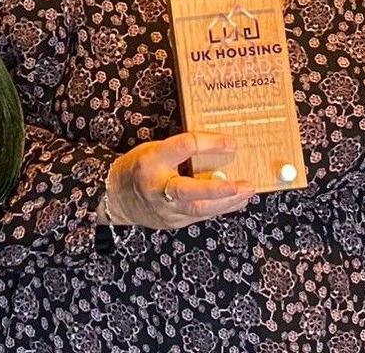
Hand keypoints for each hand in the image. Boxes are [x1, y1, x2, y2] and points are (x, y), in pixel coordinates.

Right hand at [103, 132, 254, 229]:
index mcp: (152, 161)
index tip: (231, 143)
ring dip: (227, 202)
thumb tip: (220, 148)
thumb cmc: (139, 167)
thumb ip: (182, 150)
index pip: (183, 148)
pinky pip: (200, 216)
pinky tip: (237, 201)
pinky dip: (221, 208)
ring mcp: (164, 209)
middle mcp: (157, 187)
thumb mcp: (156, 149)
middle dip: (216, 190)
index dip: (208, 143)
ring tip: (247, 191)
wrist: (116, 196)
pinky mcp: (173, 222)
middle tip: (240, 184)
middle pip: (188, 191)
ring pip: (199, 209)